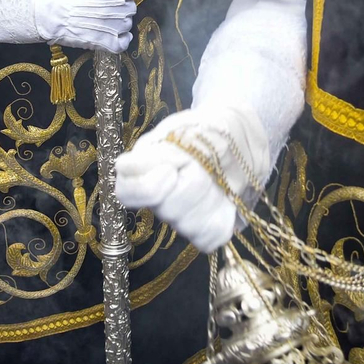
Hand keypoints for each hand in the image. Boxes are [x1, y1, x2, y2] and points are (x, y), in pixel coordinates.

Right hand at [31, 0, 136, 52]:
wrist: (51, 17)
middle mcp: (115, 11)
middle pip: (131, 8)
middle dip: (123, 7)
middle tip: (112, 7)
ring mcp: (112, 28)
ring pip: (127, 24)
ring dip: (121, 23)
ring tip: (110, 21)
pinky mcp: (105, 43)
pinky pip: (123, 43)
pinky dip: (123, 40)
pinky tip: (118, 36)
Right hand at [116, 104, 270, 252]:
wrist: (240, 135)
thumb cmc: (205, 128)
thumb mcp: (183, 127)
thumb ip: (158, 149)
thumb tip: (123, 167)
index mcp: (144, 170)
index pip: (127, 193)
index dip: (146, 187)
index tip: (170, 169)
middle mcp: (159, 202)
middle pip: (166, 211)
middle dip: (191, 184)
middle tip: (205, 163)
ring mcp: (183, 220)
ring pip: (189, 225)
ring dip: (209, 196)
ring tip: (219, 175)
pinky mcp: (209, 232)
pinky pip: (211, 237)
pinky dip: (223, 216)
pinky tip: (227, 196)